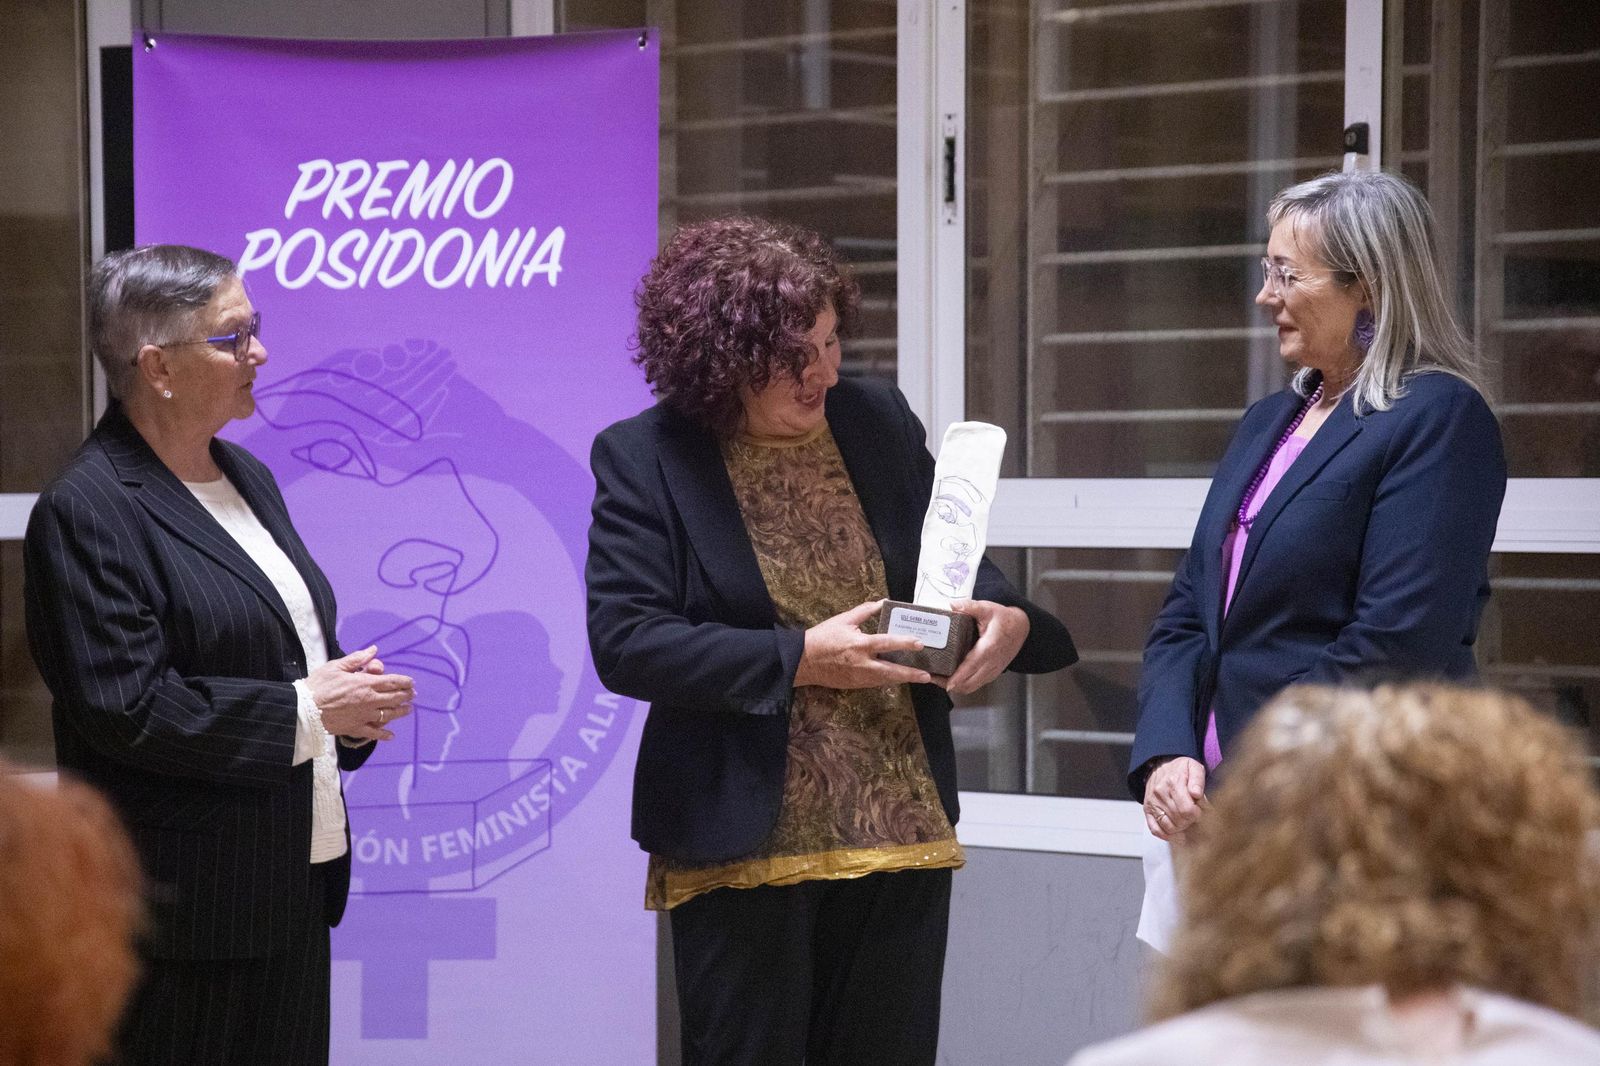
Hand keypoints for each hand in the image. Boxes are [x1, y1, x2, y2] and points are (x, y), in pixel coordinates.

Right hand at [307, 646, 414, 741]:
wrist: (304, 710)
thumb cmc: (319, 685)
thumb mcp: (336, 666)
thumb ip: (357, 659)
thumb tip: (373, 650)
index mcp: (365, 683)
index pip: (392, 682)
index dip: (404, 682)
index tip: (411, 682)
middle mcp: (369, 700)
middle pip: (394, 698)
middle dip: (406, 695)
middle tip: (413, 694)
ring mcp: (364, 716)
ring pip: (389, 715)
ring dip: (401, 712)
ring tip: (408, 710)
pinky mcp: (355, 728)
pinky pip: (373, 733)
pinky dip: (383, 734)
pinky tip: (391, 736)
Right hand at [793, 600, 932, 689]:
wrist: (803, 660)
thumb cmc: (823, 637)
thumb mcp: (843, 619)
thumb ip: (865, 610)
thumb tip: (882, 602)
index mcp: (860, 644)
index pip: (887, 643)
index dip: (904, 642)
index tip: (920, 643)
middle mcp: (862, 663)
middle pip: (891, 671)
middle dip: (910, 674)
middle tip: (927, 676)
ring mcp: (859, 677)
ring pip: (885, 680)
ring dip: (902, 679)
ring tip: (919, 678)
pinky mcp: (855, 685)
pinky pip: (875, 683)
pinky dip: (888, 680)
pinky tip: (897, 677)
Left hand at [937, 599, 1029, 695]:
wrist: (1022, 628)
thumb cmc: (1004, 619)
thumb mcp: (988, 608)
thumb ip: (970, 606)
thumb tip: (952, 605)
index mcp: (989, 648)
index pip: (971, 667)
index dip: (957, 677)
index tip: (944, 682)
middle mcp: (992, 663)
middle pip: (969, 683)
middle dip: (949, 684)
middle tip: (932, 677)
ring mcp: (993, 670)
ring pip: (972, 687)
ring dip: (955, 686)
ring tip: (938, 679)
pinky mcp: (992, 673)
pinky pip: (976, 684)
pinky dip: (963, 685)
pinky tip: (951, 678)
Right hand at [1143, 756, 1207, 841]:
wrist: (1159, 765)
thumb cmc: (1180, 769)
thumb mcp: (1193, 767)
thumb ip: (1198, 780)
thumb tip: (1197, 794)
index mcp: (1174, 783)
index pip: (1187, 810)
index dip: (1198, 814)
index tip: (1200, 810)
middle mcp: (1160, 794)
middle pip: (1179, 821)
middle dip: (1191, 822)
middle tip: (1195, 816)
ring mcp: (1153, 804)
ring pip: (1168, 827)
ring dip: (1181, 829)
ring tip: (1187, 823)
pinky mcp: (1148, 810)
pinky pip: (1155, 830)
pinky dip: (1167, 836)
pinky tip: (1177, 834)